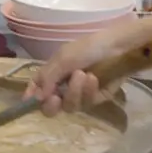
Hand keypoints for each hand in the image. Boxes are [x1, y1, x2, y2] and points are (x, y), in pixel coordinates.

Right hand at [27, 23, 149, 114]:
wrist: (121, 47)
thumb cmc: (91, 46)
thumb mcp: (65, 58)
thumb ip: (48, 78)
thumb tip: (35, 98)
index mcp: (55, 71)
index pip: (38, 88)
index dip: (33, 97)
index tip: (30, 102)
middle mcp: (66, 84)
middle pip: (52, 106)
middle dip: (52, 104)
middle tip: (55, 98)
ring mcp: (82, 92)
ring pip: (70, 106)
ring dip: (75, 92)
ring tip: (83, 75)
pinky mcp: (98, 97)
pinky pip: (88, 103)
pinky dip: (89, 91)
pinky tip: (94, 79)